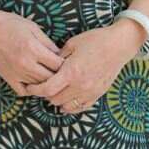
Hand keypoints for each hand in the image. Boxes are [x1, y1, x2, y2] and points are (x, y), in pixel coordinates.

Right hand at [0, 7, 65, 97]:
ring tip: (52, 77)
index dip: (66, 64)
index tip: (69, 62)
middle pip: (50, 79)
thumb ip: (47, 42)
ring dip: (47, 83)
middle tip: (64, 72)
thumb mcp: (33, 27)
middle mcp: (25, 64)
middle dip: (59, 76)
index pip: (57, 64)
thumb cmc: (10, 24)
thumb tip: (60, 55)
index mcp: (33, 49)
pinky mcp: (8, 79)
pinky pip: (24, 92)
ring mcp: (16, 73)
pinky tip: (36, 82)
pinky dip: (32, 90)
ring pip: (39, 87)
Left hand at [22, 20, 143, 112]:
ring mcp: (89, 92)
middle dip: (45, 94)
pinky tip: (66, 101)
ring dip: (57, 100)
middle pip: (55, 99)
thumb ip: (58, 56)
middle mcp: (80, 85)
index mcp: (71, 72)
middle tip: (41, 86)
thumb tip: (48, 63)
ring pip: (66, 106)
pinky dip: (71, 106)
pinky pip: (80, 107)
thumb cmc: (95, 40)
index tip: (30, 87)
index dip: (36, 90)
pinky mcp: (97, 94)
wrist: (118, 45)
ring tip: (53, 92)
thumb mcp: (73, 43)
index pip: (48, 88)